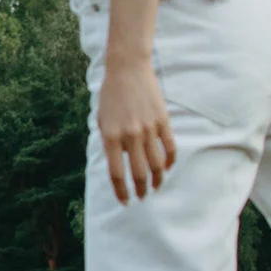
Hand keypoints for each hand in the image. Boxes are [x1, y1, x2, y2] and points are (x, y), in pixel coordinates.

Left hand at [97, 55, 176, 204]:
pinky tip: (166, 168)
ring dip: (157, 180)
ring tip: (155, 187)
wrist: (127, 69)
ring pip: (157, 165)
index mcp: (110, 135)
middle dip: (141, 190)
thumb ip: (108, 141)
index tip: (124, 201)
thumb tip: (117, 164)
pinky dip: (169, 162)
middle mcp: (130, 135)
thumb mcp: (101, 118)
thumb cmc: (110, 94)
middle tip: (142, 197)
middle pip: (139, 173)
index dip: (121, 191)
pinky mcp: (163, 122)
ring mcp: (148, 129)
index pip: (116, 172)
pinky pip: (169, 148)